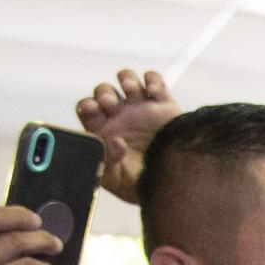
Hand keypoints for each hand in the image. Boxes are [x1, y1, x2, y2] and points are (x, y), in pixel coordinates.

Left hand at [78, 69, 180, 204]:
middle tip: (112, 104)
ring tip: (132, 92)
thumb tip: (113, 141)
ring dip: (126, 80)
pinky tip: (153, 93)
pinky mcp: (163, 104)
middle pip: (104, 90)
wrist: (176, 183)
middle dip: (104, 93)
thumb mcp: (118, 182)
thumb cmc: (144, 185)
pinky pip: (154, 80)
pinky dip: (152, 80)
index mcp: (104, 131)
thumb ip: (108, 163)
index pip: (87, 109)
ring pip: (126, 79)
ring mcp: (141, 108)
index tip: (93, 110)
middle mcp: (121, 116)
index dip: (87, 105)